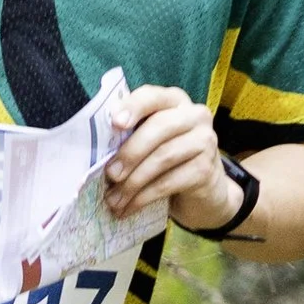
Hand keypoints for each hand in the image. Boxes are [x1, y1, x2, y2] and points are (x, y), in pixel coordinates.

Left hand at [101, 83, 241, 232]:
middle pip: (159, 128)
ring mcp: (205, 141)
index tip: (115, 123)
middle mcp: (195, 115)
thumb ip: (130, 134)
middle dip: (130, 152)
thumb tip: (96, 147)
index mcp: (174, 100)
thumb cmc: (167, 160)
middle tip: (110, 174)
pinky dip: (144, 196)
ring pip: (163, 157)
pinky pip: (170, 182)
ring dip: (133, 181)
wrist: (204, 191)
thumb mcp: (150, 141)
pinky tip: (130, 207)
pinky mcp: (207, 169)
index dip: (133, 107)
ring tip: (114, 199)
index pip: (152, 96)